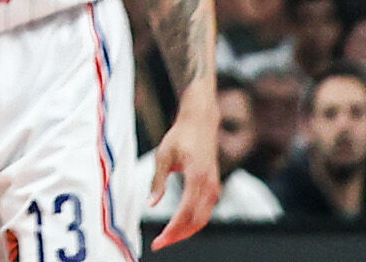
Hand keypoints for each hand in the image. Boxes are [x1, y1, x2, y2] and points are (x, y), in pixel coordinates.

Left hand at [148, 110, 222, 245]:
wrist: (201, 121)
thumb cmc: (180, 136)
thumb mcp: (163, 156)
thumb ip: (157, 181)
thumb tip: (151, 204)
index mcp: (197, 177)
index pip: (185, 213)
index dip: (172, 230)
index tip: (159, 241)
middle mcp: (209, 185)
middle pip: (196, 221)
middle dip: (178, 235)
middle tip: (160, 243)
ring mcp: (215, 187)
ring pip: (203, 219)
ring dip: (186, 231)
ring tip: (167, 238)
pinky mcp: (214, 186)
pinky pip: (205, 211)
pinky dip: (193, 222)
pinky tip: (179, 226)